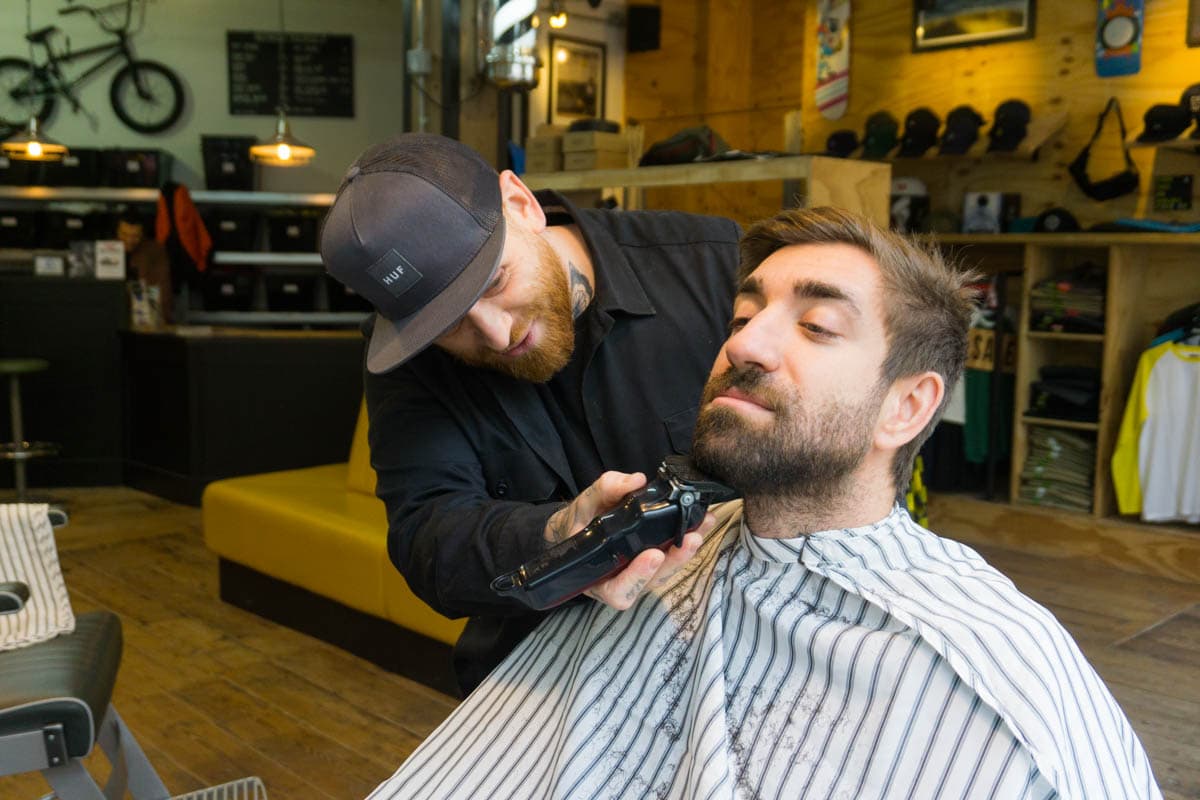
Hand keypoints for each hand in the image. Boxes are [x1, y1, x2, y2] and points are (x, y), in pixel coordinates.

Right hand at [544, 470, 715, 610]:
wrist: (580, 526)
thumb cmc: (581, 522)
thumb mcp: (586, 503)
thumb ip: (607, 490)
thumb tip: (635, 480)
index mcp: (599, 578)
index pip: (619, 591)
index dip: (637, 577)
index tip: (652, 555)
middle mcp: (623, 580)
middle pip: (653, 581)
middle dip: (674, 560)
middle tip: (690, 540)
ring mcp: (643, 572)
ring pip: (669, 570)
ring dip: (687, 551)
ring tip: (701, 528)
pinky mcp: (657, 560)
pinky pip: (674, 555)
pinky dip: (689, 539)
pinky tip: (703, 522)